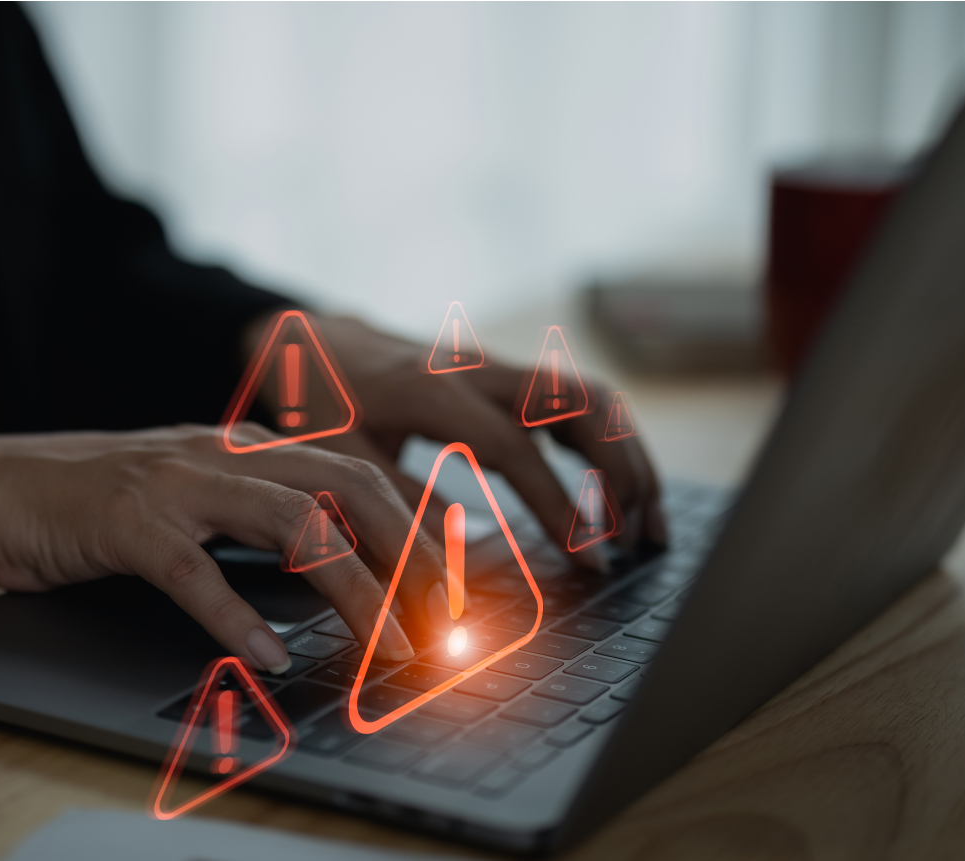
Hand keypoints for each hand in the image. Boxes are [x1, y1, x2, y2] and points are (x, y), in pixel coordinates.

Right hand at [0, 424, 459, 671]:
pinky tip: (267, 657)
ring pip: (295, 527)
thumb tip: (342, 565)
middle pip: (350, 491)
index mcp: (250, 449)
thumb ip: (264, 517)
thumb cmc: (104, 501)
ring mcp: (179, 485)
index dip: (417, 528)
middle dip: (411, 555)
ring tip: (388, 643)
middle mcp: (227, 455)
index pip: (359, 477)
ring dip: (353, 590)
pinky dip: (237, 619)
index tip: (454, 582)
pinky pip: (197, 574)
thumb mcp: (201, 495)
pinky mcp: (129, 524)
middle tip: (445, 617)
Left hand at [302, 315, 666, 563]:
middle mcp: (477, 370)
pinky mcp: (506, 377)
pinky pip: (577, 401)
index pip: (516, 448)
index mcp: (432, 391)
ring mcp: (498, 367)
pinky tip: (622, 494)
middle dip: (622, 472)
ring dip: (631, 456)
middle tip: (638, 541)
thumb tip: (458, 565)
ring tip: (650, 525)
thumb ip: (397, 504)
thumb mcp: (339, 457)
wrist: (314, 339)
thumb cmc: (320, 401)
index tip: (590, 557)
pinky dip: (612, 444)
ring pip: (591, 396)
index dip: (558, 504)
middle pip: (579, 403)